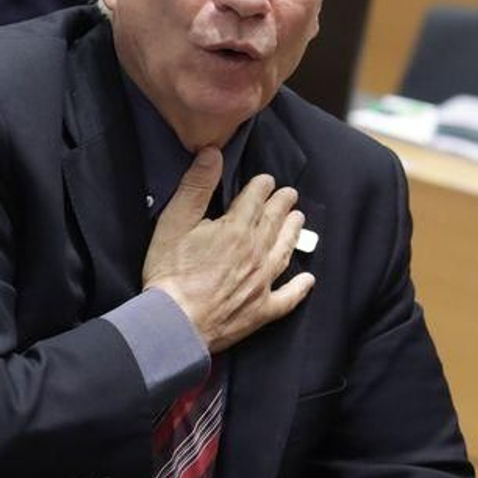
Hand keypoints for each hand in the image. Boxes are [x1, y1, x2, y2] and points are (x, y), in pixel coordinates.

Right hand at [141, 149, 314, 352]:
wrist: (175, 323)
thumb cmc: (170, 273)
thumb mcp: (175, 222)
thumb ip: (196, 186)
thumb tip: (212, 154)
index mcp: (237, 229)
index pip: (255, 199)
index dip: (262, 186)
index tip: (267, 180)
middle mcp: (256, 252)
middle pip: (275, 221)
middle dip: (283, 204)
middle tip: (290, 194)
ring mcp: (262, 282)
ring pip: (285, 251)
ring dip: (294, 233)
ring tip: (299, 221)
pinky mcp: (261, 310)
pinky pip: (288, 297)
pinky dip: (299, 288)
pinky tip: (308, 280)